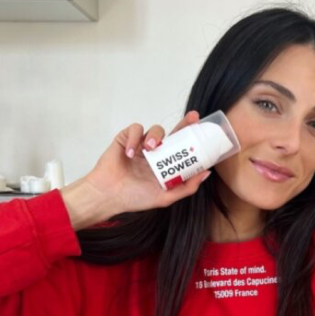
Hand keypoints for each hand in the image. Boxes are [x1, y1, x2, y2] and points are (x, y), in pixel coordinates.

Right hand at [83, 111, 210, 214]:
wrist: (108, 196)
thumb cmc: (134, 198)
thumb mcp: (165, 197)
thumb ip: (187, 187)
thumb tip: (207, 173)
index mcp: (165, 165)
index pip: (182, 149)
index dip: (192, 139)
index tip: (203, 130)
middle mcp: (156, 153)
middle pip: (173, 133)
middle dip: (184, 123)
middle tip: (193, 117)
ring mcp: (141, 145)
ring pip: (155, 130)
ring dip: (155, 136)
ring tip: (150, 148)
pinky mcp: (125, 139)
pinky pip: (134, 130)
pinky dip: (133, 139)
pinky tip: (129, 152)